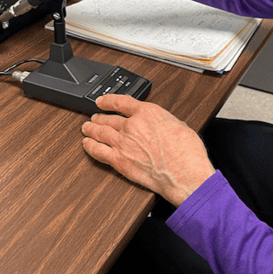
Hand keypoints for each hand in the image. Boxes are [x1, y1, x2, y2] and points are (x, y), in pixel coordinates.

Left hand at [81, 94, 215, 206]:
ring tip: (86, 128)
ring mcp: (123, 143)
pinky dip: (90, 146)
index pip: (121, 102)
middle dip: (99, 117)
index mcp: (147, 113)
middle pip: (108, 118)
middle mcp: (132, 125)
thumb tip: (162, 124)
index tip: (102, 101)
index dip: (108, 100)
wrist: (184, 173)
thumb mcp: (179, 125)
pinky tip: (87, 144)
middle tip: (94, 117)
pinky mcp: (119, 161)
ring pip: (99, 132)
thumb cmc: (187, 152)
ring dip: (90, 129)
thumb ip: (164, 122)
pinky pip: (98, 151)